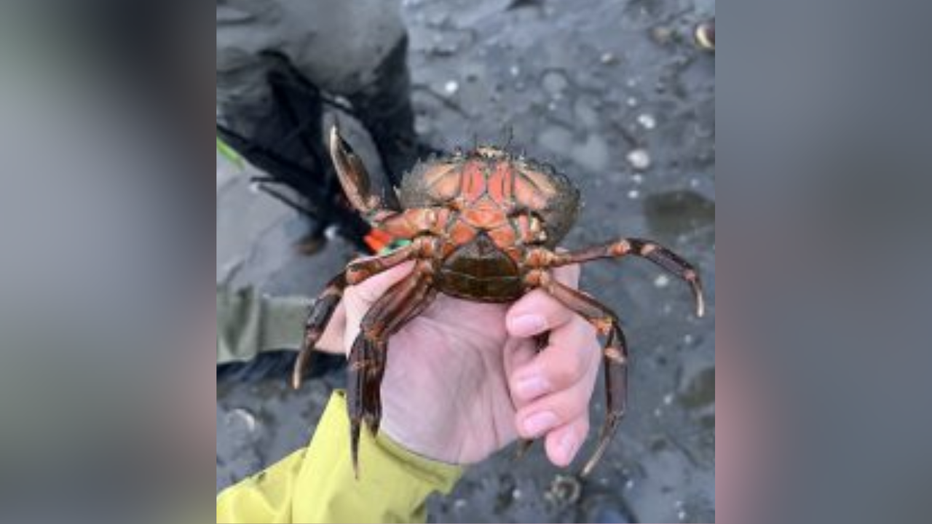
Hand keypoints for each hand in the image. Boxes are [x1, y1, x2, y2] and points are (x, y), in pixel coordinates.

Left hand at [320, 260, 600, 466]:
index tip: (516, 322)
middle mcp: (522, 319)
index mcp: (489, 290)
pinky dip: (573, 428)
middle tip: (521, 384)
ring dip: (565, 398)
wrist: (402, 434)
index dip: (547, 293)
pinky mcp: (545, 401)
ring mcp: (537, 360)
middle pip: (577, 319)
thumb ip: (377, 287)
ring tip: (525, 421)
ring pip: (584, 363)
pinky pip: (578, 409)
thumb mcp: (373, 326)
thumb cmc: (391, 370)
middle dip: (563, 356)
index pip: (544, 271)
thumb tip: (407, 256)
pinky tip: (555, 451)